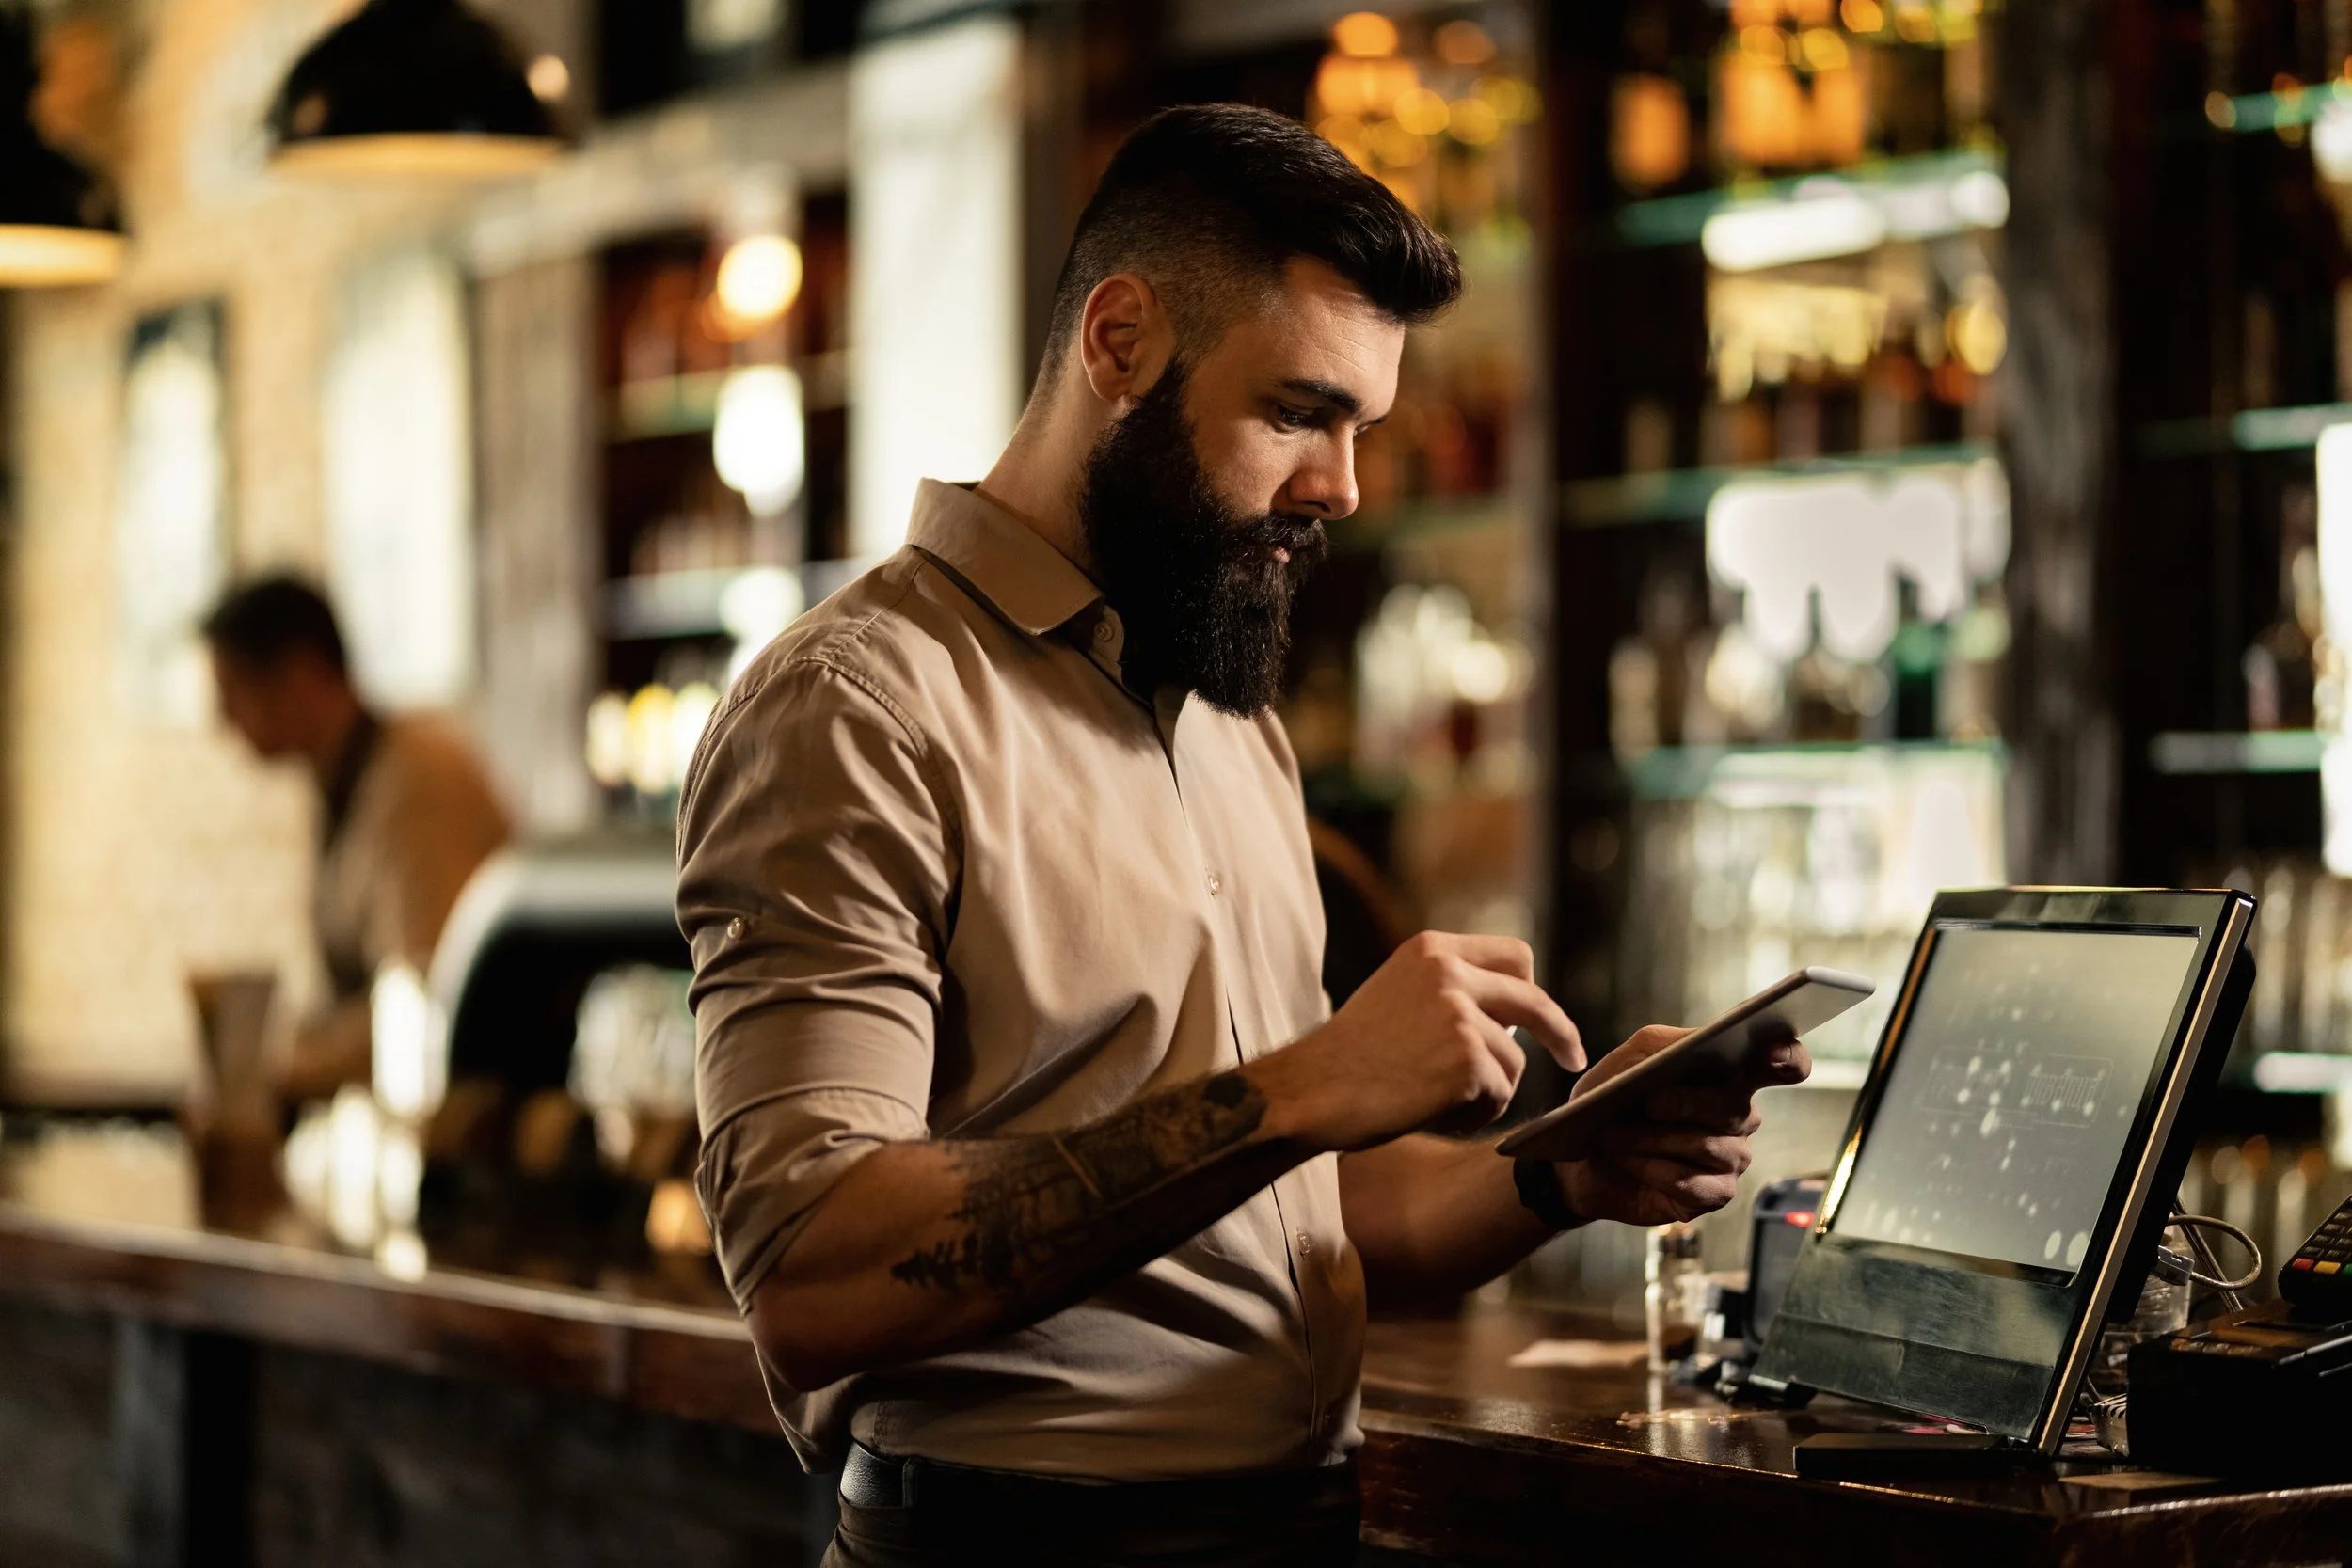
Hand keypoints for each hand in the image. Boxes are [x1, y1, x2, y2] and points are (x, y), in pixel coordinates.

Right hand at [1250, 932, 1583, 1152]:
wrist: (1309, 1092)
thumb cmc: (1348, 1058)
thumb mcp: (1397, 995)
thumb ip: (1449, 991)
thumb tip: (1511, 1015)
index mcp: (1432, 949)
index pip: (1515, 955)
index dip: (1533, 990)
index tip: (1546, 1019)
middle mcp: (1449, 972)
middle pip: (1534, 1000)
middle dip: (1561, 1032)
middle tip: (1573, 1059)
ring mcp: (1460, 1014)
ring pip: (1514, 1061)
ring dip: (1489, 1091)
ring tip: (1437, 1102)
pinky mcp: (1468, 1059)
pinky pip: (1501, 1094)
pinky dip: (1476, 1114)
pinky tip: (1434, 1114)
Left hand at [1555, 1024, 1811, 1226]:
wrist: (1578, 1158)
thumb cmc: (1609, 1104)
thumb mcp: (1626, 1062)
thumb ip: (1661, 1046)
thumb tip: (1695, 1044)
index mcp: (1729, 1075)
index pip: (1783, 1062)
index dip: (1787, 1057)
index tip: (1772, 1053)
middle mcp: (1740, 1115)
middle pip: (1735, 1107)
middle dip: (1686, 1103)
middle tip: (1648, 1103)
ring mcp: (1732, 1157)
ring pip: (1710, 1146)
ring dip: (1655, 1139)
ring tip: (1615, 1136)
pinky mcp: (1715, 1194)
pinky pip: (1693, 1182)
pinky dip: (1654, 1169)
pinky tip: (1631, 1162)